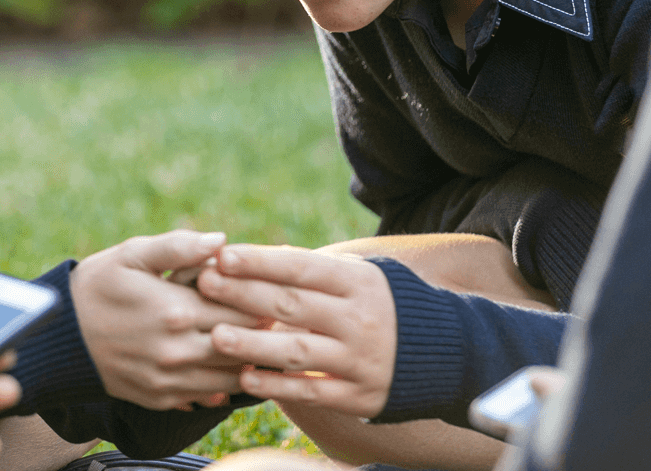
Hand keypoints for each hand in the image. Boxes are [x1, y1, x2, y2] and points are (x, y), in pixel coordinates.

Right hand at [72, 230, 262, 409]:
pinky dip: (226, 384)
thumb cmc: (97, 286)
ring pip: (230, 376)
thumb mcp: (132, 254)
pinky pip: (207, 396)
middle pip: (241, 344)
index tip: (274, 290)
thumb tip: (222, 241)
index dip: (261, 298)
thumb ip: (179, 246)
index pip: (238, 307)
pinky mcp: (161, 399)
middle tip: (280, 317)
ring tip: (265, 342)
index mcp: (173, 309)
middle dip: (262, 331)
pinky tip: (233, 367)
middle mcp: (175, 350)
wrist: (59, 337)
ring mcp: (168, 379)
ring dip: (251, 360)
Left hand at [197, 243, 396, 417]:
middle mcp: (359, 319)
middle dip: (245, 294)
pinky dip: (278, 387)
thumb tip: (262, 256)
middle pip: (293, 305)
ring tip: (215, 335)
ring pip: (298, 352)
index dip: (261, 262)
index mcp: (358, 283)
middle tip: (204, 285)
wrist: (446, 353)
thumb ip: (314, 271)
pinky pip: (312, 391)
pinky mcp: (359, 395)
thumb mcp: (360, 277)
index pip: (302, 268)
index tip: (223, 256)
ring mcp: (359, 360)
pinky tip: (246, 379)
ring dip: (253, 345)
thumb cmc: (384, 305)